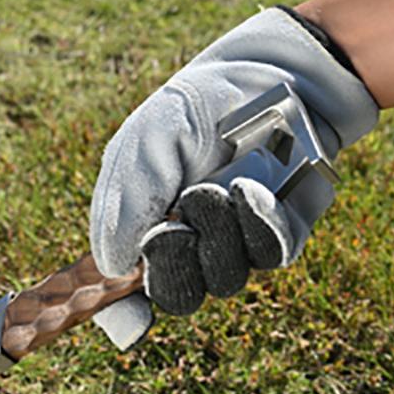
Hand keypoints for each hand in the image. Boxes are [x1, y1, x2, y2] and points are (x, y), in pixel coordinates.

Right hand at [88, 7, 378, 348]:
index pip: (129, 292)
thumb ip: (123, 206)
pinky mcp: (280, 233)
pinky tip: (250, 190)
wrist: (271, 75)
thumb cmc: (197, 107)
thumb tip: (112, 269)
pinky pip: (270, 254)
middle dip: (176, 262)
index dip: (128, 312)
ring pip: (225, 279)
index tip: (134, 318)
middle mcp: (188, 245)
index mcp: (141, 228)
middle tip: (176, 224)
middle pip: (177, 296)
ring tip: (220, 186)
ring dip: (219, 233)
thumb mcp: (145, 144)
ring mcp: (235, 242)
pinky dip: (258, 224)